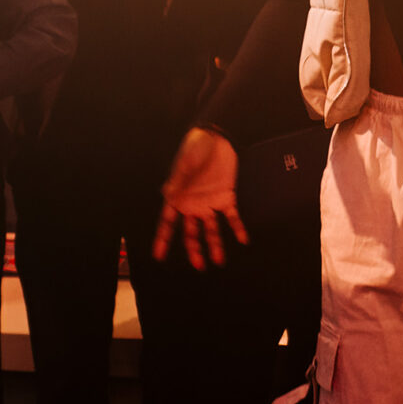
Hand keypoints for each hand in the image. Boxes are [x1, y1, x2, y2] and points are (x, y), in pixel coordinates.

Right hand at [154, 127, 246, 269]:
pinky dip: (237, 228)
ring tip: (219, 261)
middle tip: (198, 266)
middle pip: (191, 232)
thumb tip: (169, 196)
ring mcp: (209, 203)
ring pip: (211, 229)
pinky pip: (232, 217)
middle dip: (194, 250)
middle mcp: (192, 205)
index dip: (163, 239)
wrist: (217, 136)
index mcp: (178, 197)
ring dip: (215, 245)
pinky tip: (243, 240)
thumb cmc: (195, 147)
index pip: (168, 223)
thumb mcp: (185, 164)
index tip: (159, 256)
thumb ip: (180, 182)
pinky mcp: (226, 197)